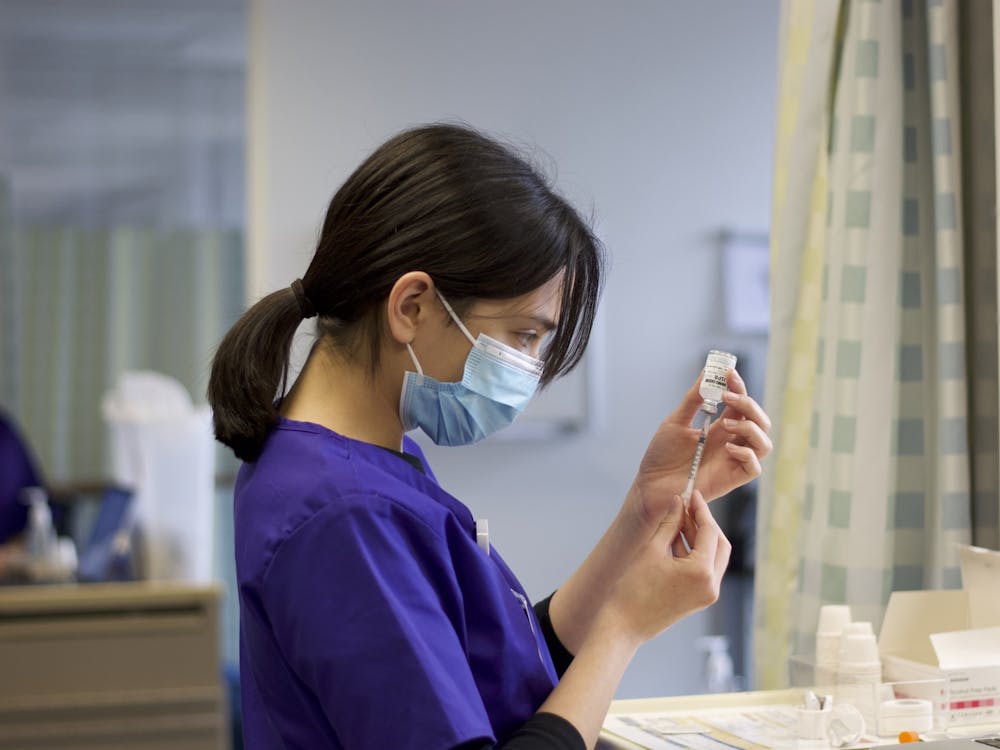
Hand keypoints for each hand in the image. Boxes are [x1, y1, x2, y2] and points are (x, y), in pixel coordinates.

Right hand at [603, 491, 730, 643]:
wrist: (623, 625)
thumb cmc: (633, 589)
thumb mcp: (651, 549)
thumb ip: (670, 523)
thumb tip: (679, 501)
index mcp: (702, 571)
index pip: (709, 531)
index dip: (701, 509)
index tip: (692, 493)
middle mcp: (711, 585)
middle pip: (719, 543)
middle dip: (704, 522)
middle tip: (688, 505)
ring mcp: (707, 594)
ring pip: (713, 556)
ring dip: (699, 537)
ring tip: (678, 519)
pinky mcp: (699, 599)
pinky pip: (704, 569)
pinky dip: (694, 552)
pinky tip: (675, 538)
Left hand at [630, 368, 771, 528]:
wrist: (650, 484)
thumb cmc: (661, 455)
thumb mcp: (676, 421)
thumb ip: (694, 399)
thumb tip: (707, 372)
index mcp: (720, 428)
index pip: (741, 404)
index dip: (739, 386)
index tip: (728, 372)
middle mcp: (731, 443)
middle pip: (759, 421)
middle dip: (748, 404)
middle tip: (726, 396)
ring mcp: (733, 461)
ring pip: (764, 443)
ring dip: (750, 428)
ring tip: (724, 423)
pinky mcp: (731, 479)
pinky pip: (754, 468)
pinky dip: (746, 454)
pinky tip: (727, 448)